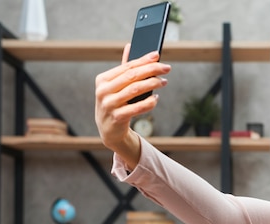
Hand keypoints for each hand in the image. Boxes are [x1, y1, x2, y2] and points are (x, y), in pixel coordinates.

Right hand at [94, 44, 170, 167]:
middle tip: (166, 68)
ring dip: (152, 84)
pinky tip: (156, 99)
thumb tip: (129, 45)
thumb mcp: (115, 86)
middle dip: (151, 70)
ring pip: (135, 90)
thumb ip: (123, 68)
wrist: (109, 131)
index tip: (157, 55)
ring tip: (164, 81)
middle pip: (131, 76)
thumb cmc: (115, 104)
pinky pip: (137, 108)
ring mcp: (109, 104)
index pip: (126, 66)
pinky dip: (149, 102)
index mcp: (103, 79)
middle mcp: (103, 91)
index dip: (143, 60)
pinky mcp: (117, 118)